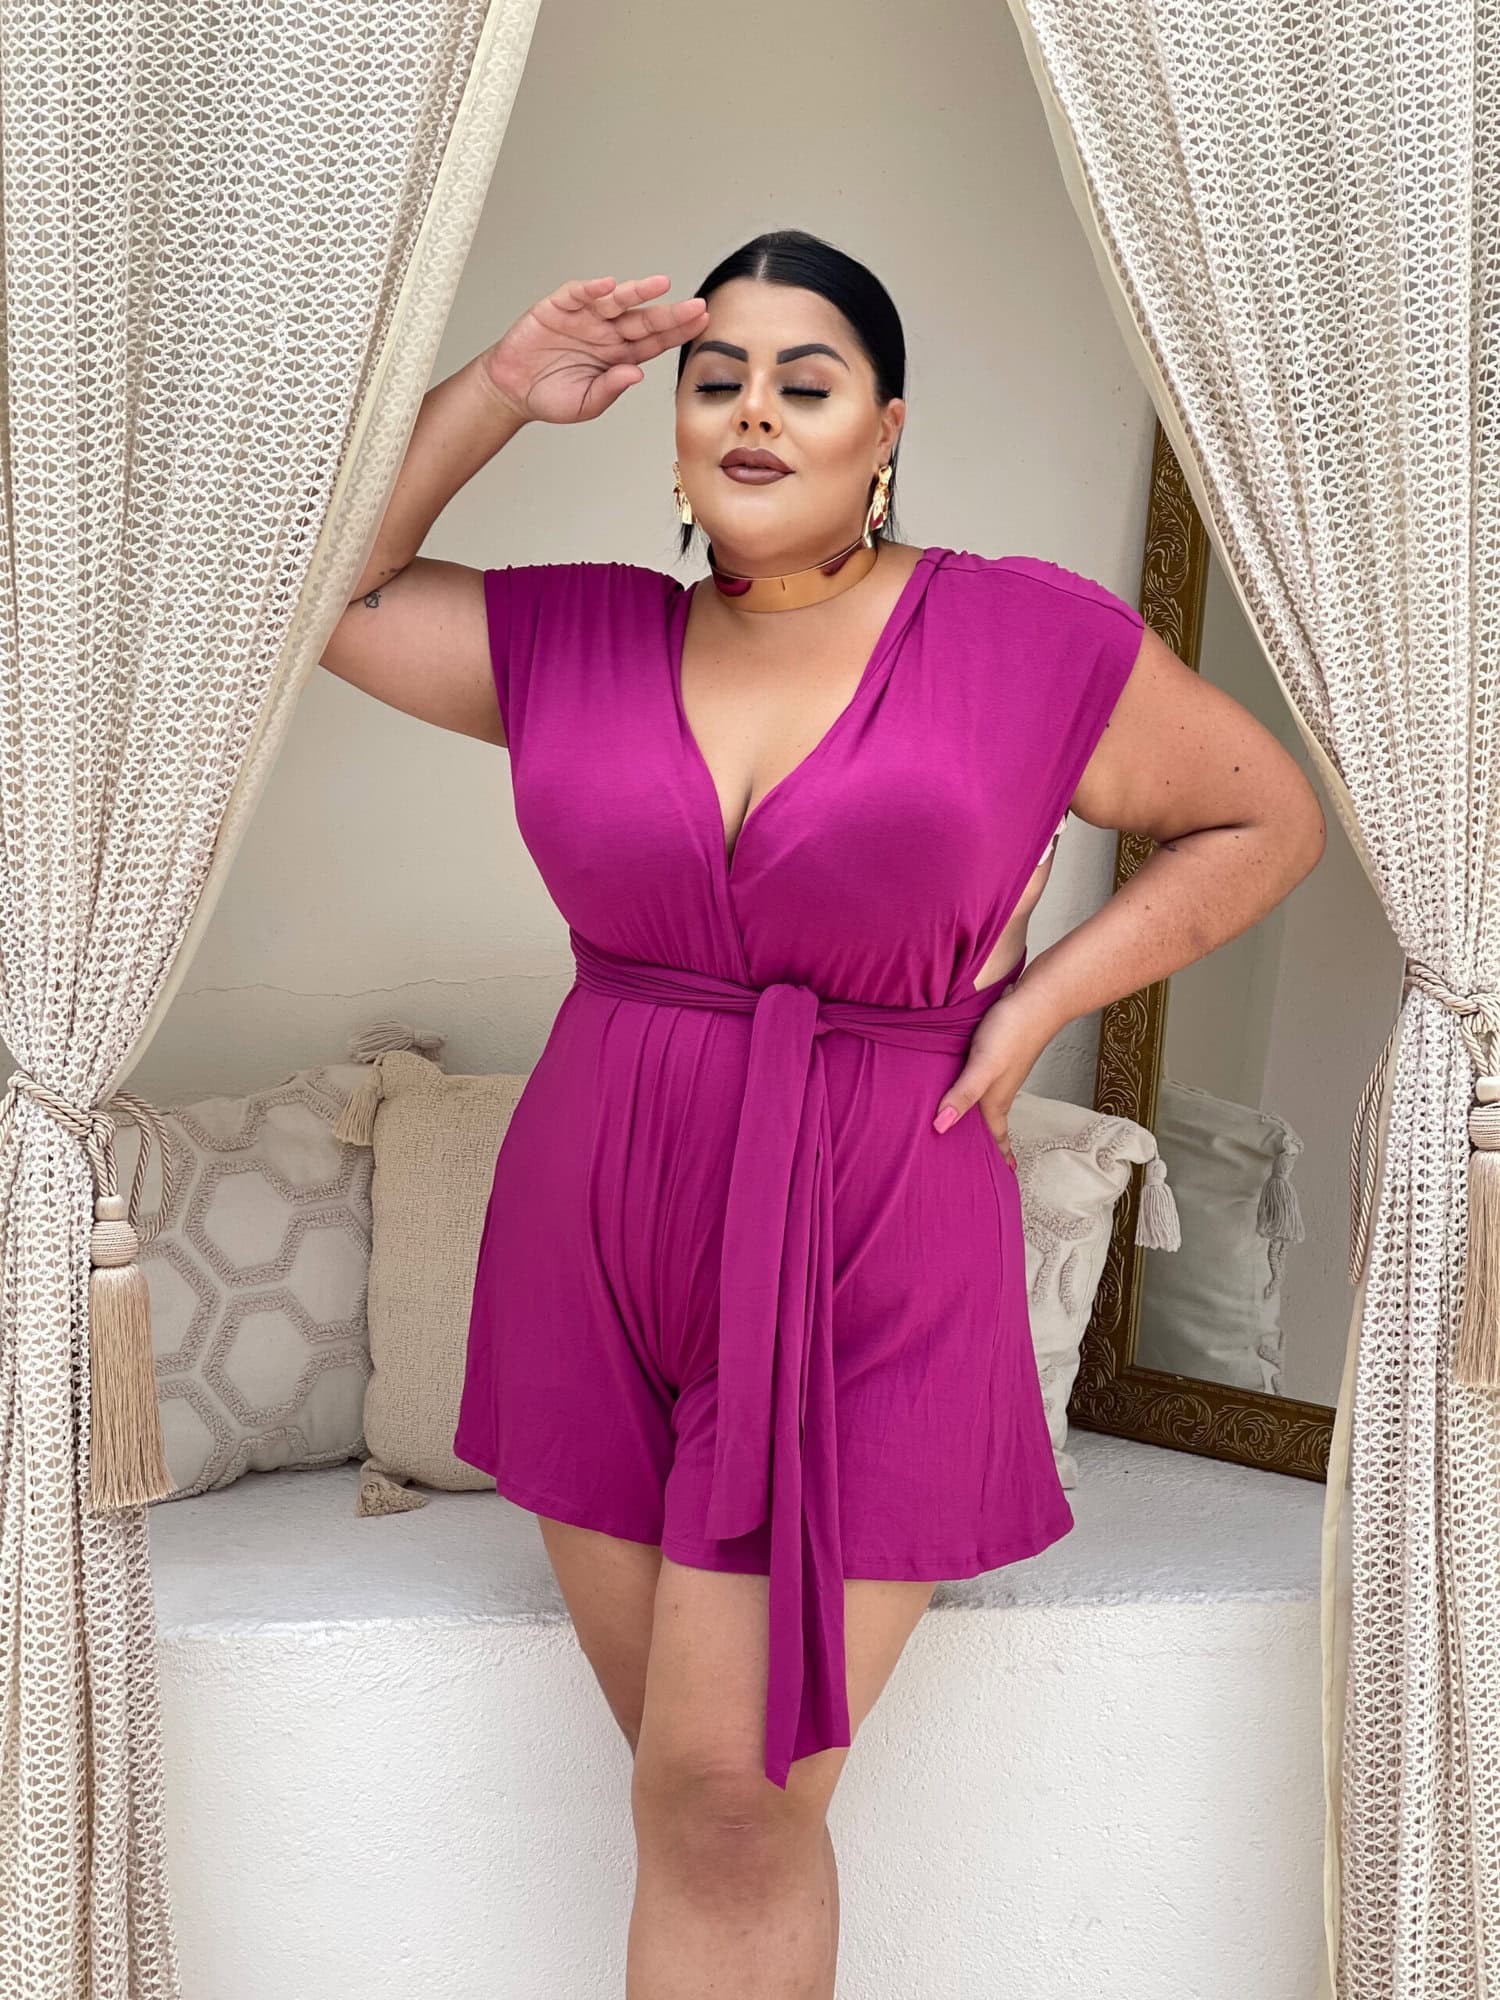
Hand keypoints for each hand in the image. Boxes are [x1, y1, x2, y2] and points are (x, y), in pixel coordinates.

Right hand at [479, 274, 708, 426]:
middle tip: (695, 306)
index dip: (677, 332)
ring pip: (617, 301)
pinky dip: (592, 289)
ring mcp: (585, 318)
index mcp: (619, 356)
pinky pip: (579, 294)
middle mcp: (607, 333)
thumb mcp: (585, 403)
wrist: (512, 390)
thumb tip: (636, 373)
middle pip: (643, 320)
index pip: (655, 342)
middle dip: (669, 312)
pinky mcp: (559, 308)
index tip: (701, 323)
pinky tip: (608, 286)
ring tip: (660, 285)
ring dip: (638, 292)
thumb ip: (610, 388)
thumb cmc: (551, 397)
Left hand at [931, 983, 1057, 1166]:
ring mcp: (999, 1073)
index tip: (1003, 1180)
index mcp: (996, 1101)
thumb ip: (963, 1094)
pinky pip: (982, 1084)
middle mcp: (998, 1091)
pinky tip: (963, 1087)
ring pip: (987, 1105)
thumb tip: (940, 1126)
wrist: (1037, 999)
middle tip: (977, 1166)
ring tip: (967, 1134)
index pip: (997, 1138)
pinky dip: (974, 1095)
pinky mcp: (996, 1055)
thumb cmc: (1012, 1031)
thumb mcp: (984, 1066)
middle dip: (987, 1147)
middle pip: (991, 1126)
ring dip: (981, 1122)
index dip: (998, 1159)